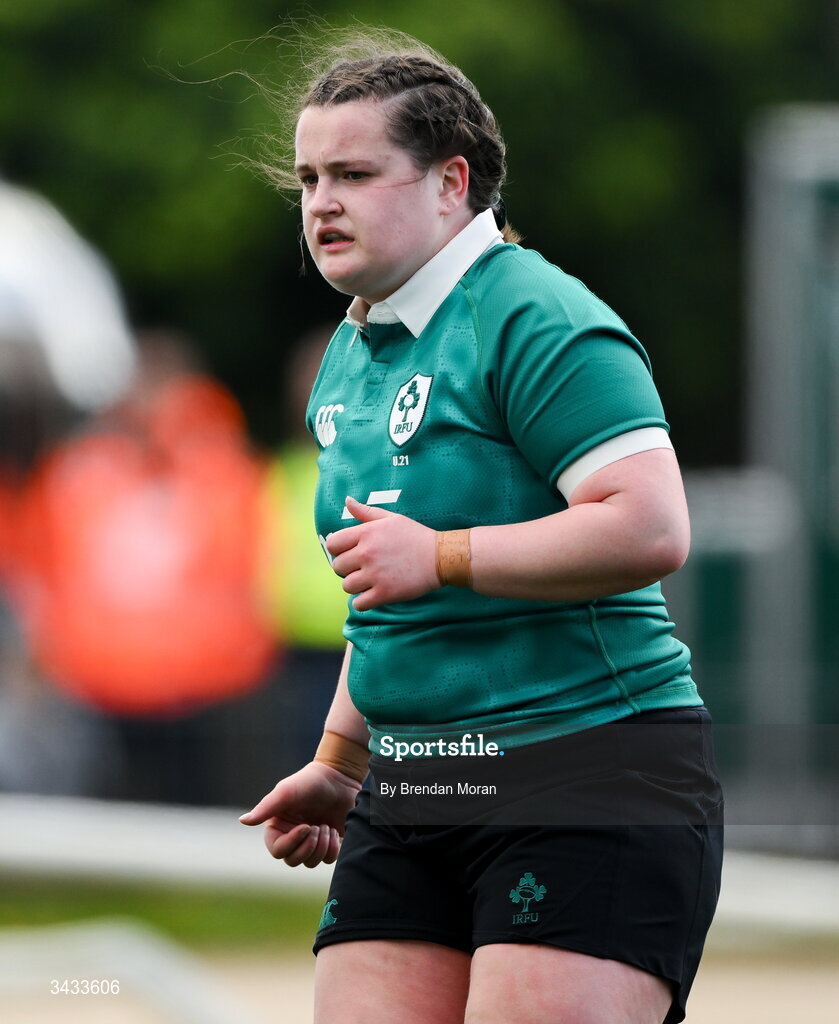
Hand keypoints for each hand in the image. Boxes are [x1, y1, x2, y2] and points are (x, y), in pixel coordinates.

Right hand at [239, 761, 360, 867]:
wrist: (338, 777)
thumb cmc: (309, 782)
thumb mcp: (286, 792)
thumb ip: (265, 808)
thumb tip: (242, 820)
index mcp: (278, 827)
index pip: (278, 851)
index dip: (292, 843)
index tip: (306, 826)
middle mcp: (292, 838)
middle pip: (293, 861)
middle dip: (308, 846)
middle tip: (317, 826)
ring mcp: (311, 842)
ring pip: (311, 862)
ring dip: (321, 846)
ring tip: (326, 826)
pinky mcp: (328, 844)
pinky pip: (328, 859)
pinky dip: (333, 847)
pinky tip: (334, 831)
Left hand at [326, 496, 439, 610]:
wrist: (441, 557)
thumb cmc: (415, 536)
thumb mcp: (391, 519)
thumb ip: (366, 512)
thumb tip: (347, 500)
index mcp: (366, 533)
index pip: (332, 544)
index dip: (338, 550)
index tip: (349, 553)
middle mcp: (367, 553)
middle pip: (337, 567)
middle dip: (347, 568)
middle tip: (363, 567)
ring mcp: (375, 575)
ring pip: (347, 586)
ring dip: (356, 585)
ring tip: (370, 580)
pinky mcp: (384, 593)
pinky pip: (359, 604)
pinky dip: (363, 602)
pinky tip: (373, 594)